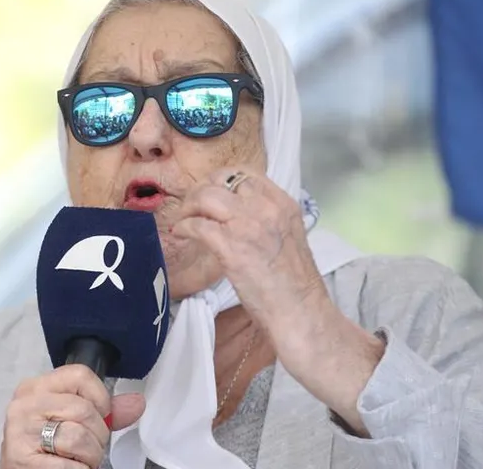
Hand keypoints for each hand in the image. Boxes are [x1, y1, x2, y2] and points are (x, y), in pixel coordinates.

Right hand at [0, 364, 144, 468]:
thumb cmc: (44, 446)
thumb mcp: (69, 420)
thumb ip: (103, 411)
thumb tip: (136, 403)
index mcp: (35, 388)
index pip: (80, 375)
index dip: (100, 398)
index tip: (98, 415)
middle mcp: (24, 405)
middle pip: (83, 409)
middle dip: (97, 435)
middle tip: (86, 447)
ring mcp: (20, 432)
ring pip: (79, 437)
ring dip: (89, 456)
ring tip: (77, 459)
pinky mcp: (22, 459)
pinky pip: (70, 465)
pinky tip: (67, 467)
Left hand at [170, 166, 325, 330]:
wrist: (299, 310)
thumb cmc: (293, 282)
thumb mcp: (287, 236)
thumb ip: (266, 219)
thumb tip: (236, 213)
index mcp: (283, 203)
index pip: (245, 173)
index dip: (221, 179)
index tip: (210, 191)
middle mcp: (266, 208)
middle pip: (221, 179)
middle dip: (200, 190)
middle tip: (192, 206)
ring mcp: (247, 225)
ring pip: (205, 196)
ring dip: (189, 206)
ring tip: (184, 219)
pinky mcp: (230, 247)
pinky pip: (197, 225)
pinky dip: (184, 226)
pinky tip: (182, 233)